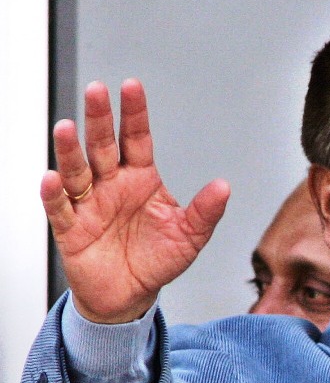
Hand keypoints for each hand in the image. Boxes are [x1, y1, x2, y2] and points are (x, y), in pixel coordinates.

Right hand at [41, 79, 229, 322]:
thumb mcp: (190, 236)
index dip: (134, 114)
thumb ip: (206, 211)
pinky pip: (60, 209)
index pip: (136, 139)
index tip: (131, 86)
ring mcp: (89, 205)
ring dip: (70, 150)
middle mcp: (112, 185)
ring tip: (67, 128)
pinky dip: (54, 194)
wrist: (130, 295)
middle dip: (99, 119)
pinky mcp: (71, 229)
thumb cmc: (158, 260)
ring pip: (76, 171)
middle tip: (96, 91)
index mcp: (141, 180)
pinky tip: (53, 178)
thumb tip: (224, 187)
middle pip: (102, 146)